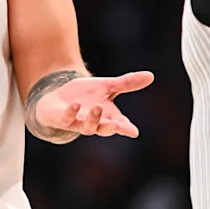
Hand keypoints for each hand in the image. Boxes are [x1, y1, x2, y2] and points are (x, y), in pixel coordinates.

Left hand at [34, 71, 152, 137]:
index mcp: (107, 117)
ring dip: (93, 119)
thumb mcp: (107, 87)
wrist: (58, 99)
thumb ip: (127, 84)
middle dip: (111, 127)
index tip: (133, 131)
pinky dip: (71, 113)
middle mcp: (94, 123)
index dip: (126, 128)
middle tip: (118, 124)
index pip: (120, 125)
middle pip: (104, 129)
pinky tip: (75, 104)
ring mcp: (77, 123)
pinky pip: (67, 119)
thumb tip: (151, 76)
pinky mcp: (62, 119)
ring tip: (97, 107)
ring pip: (87, 127)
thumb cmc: (85, 96)